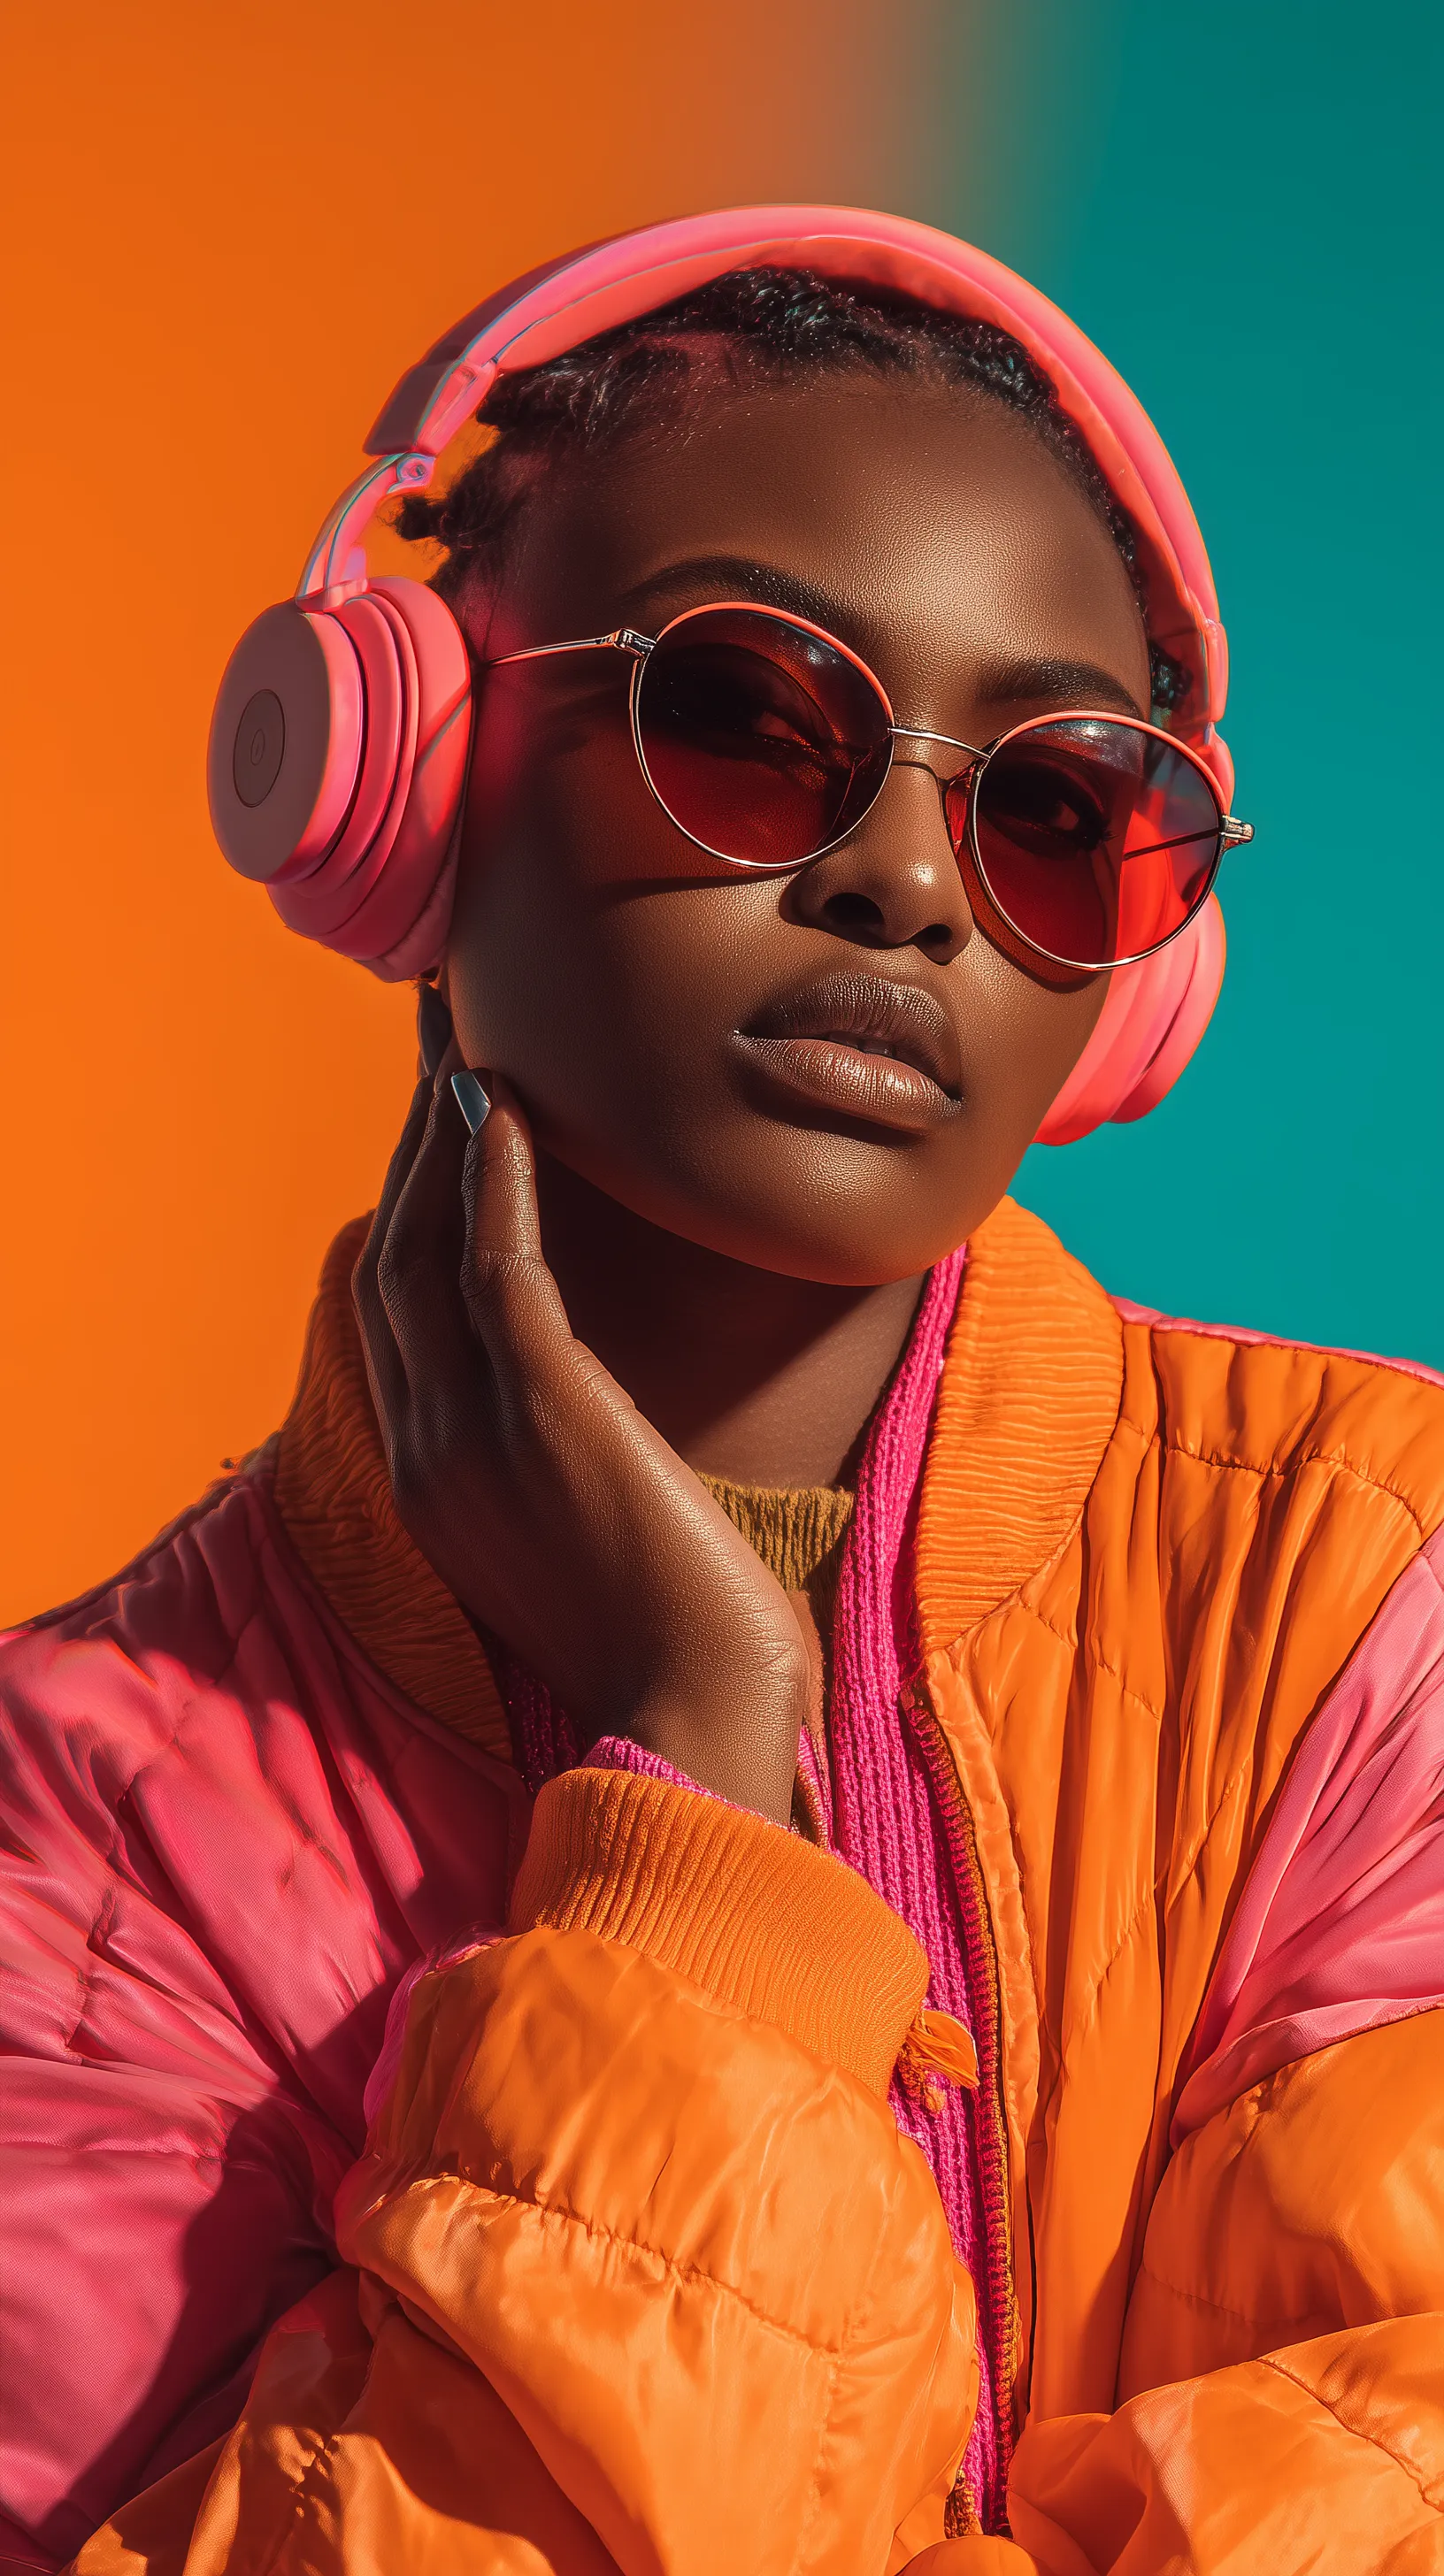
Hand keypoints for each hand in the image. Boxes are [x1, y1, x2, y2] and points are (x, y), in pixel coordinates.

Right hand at [352, 1055, 809, 1824]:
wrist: (700, 1723)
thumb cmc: (672, 1640)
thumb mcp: (583, 1537)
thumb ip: (557, 1458)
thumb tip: (588, 1395)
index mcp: (433, 1485)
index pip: (395, 1314)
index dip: (408, 1203)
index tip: (436, 1120)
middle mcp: (428, 1453)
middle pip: (393, 1260)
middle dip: (411, 1144)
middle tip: (437, 1042)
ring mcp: (474, 1436)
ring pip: (428, 1250)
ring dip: (443, 1137)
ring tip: (465, 1044)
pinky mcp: (543, 1419)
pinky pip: (498, 1272)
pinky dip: (494, 1182)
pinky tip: (507, 1108)